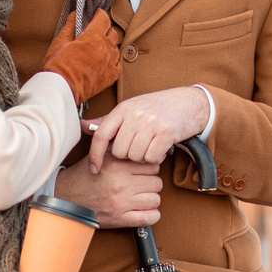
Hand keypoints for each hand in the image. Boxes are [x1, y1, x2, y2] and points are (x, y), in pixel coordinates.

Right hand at [40, 10, 121, 105]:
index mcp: (93, 37)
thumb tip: (75, 15)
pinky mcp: (110, 76)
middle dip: (104, 30)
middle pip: (112, 33)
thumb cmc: (58, 66)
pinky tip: (102, 62)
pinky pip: (117, 64)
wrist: (61, 89)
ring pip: (115, 48)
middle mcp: (105, 48)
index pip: (104, 19)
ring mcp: (110, 63)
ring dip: (108, 46)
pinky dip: (111, 61)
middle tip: (94, 32)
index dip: (99, 15)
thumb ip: (70, 26)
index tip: (95, 15)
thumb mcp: (60, 42)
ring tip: (96, 49)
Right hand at [57, 155, 162, 227]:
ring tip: (141, 196)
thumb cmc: (83, 177)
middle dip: (151, 182)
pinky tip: (144, 210)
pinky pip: (149, 217)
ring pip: (155, 199)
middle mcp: (120, 183)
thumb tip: (138, 141)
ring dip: (150, 198)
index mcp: (116, 165)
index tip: (144, 170)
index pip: (151, 164)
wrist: (65, 198)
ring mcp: (121, 202)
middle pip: (156, 182)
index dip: (149, 167)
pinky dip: (151, 215)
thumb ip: (117, 147)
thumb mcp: (98, 155)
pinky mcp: (120, 218)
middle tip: (142, 183)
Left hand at [85, 85, 211, 170]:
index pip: (101, 135)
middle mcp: (134, 114)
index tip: (94, 169)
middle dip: (128, 155)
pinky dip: (156, 157)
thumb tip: (83, 126)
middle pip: (120, 151)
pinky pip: (151, 158)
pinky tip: (160, 148)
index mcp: (122, 108)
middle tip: (140, 145)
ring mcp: (150, 122)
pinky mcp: (165, 132)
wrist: (189, 103)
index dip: (95, 155)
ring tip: (151, 144)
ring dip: (143, 156)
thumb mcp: (131, 109)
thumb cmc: (158, 108)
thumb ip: (108, 121)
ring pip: (135, 156)